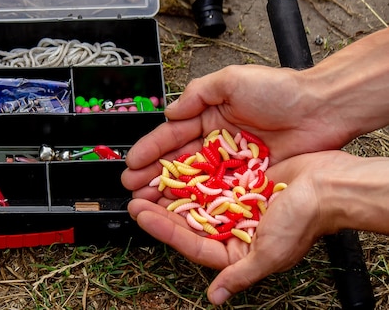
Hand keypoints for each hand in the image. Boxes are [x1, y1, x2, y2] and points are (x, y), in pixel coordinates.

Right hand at [123, 28, 388, 201]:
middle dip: (152, 174)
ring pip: (193, 179)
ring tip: (148, 201)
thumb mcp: (231, 80)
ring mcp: (230, 162)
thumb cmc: (279, 90)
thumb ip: (197, 94)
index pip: (172, 135)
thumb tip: (170, 112)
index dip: (150, 149)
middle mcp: (216, 140)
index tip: (132, 163)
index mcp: (208, 115)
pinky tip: (181, 208)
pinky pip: (218, 191)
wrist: (321, 109)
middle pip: (177, 160)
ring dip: (169, 190)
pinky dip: (198, 200)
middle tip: (132, 188)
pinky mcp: (247, 178)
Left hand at [128, 150, 352, 304]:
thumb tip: (215, 298)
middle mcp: (231, 228)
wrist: (329, 186)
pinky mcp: (238, 181)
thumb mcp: (268, 254)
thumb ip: (239, 275)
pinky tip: (173, 167)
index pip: (190, 242)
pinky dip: (191, 173)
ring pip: (193, 199)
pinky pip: (208, 178)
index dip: (163, 229)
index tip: (141, 214)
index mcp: (236, 251)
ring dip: (171, 191)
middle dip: (160, 210)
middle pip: (187, 221)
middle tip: (134, 197)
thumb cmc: (304, 222)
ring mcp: (233, 204)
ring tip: (146, 182)